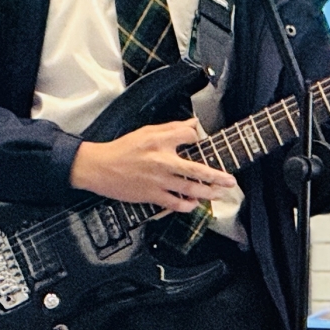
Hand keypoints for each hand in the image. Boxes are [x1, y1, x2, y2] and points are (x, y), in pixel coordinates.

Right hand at [70, 119, 235, 211]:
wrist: (100, 167)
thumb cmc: (122, 149)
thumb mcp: (146, 131)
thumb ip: (171, 128)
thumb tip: (193, 125)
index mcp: (160, 142)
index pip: (190, 137)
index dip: (198, 138)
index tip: (202, 142)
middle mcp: (162, 161)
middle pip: (197, 170)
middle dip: (217, 176)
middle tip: (230, 180)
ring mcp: (158, 181)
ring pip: (190, 189)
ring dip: (208, 193)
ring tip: (219, 193)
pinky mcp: (151, 196)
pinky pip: (175, 203)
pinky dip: (187, 205)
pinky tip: (194, 204)